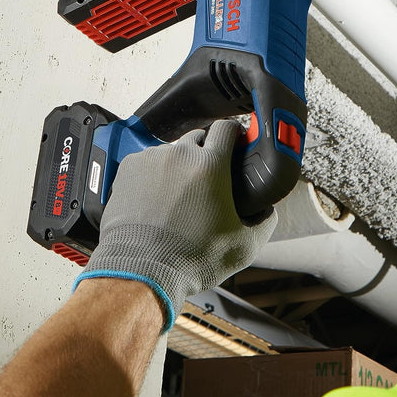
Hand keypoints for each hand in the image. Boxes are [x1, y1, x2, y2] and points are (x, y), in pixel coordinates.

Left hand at [79, 119, 276, 329]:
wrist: (142, 269)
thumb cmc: (190, 258)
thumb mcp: (244, 246)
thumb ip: (264, 221)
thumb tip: (267, 210)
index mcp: (211, 164)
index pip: (227, 127)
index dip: (234, 133)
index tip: (235, 143)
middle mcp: (180, 154)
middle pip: (199, 138)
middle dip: (206, 154)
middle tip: (207, 181)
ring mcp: (152, 158)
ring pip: (172, 152)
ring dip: (179, 166)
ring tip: (179, 196)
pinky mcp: (129, 167)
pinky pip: (149, 162)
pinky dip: (155, 174)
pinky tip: (157, 199)